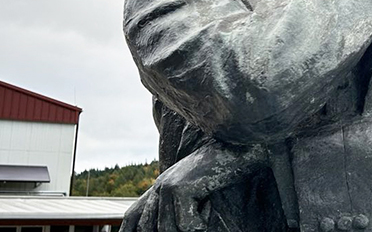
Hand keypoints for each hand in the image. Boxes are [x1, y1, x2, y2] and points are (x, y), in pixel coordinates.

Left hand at [120, 142, 267, 231]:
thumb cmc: (225, 169)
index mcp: (161, 186)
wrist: (241, 147)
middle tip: (196, 223)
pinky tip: (210, 201)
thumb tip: (167, 227)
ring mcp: (167, 186)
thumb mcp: (198, 189)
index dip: (130, 231)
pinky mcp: (180, 188)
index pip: (133, 216)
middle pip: (150, 228)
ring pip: (169, 230)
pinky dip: (203, 220)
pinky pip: (187, 224)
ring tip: (206, 207)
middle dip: (171, 231)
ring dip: (193, 225)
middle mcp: (159, 186)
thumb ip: (180, 206)